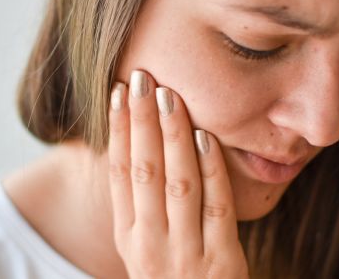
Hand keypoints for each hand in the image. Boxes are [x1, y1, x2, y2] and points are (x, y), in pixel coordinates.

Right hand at [107, 70, 248, 278]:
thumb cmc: (173, 274)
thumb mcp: (145, 245)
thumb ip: (141, 202)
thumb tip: (134, 143)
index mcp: (128, 235)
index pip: (118, 173)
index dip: (117, 130)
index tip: (118, 92)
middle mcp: (149, 243)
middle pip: (143, 170)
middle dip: (141, 121)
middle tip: (142, 78)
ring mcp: (185, 253)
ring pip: (176, 183)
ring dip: (173, 136)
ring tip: (169, 96)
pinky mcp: (221, 261)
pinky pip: (215, 206)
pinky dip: (210, 169)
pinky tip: (204, 137)